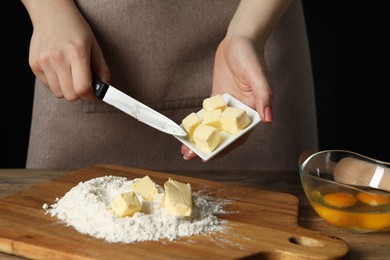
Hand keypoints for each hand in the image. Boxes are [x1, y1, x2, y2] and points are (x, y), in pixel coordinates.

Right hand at [27, 1, 108, 100]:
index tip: (93, 93)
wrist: (51, 13)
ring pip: (58, 94)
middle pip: (70, 95)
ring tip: (70, 75)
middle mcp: (58, 58)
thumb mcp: (94, 45)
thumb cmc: (75, 28)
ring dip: (67, 89)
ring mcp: (44, 61)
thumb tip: (105, 88)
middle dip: (79, 93)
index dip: (90, 95)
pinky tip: (59, 70)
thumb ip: (102, 68)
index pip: (82, 88)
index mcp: (77, 53)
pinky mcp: (34, 64)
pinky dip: (56, 83)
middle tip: (82, 84)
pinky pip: (48, 86)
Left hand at [181, 36, 271, 159]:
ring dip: (201, 139)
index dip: (225, 148)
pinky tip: (187, 131)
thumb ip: (264, 96)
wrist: (239, 41)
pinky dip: (199, 124)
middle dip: (208, 147)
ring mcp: (227, 107)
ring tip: (186, 148)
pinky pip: (208, 116)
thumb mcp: (258, 75)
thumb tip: (268, 118)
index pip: (238, 136)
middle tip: (191, 155)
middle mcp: (240, 112)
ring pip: (214, 128)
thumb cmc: (251, 55)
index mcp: (252, 111)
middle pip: (224, 135)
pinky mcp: (218, 99)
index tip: (210, 156)